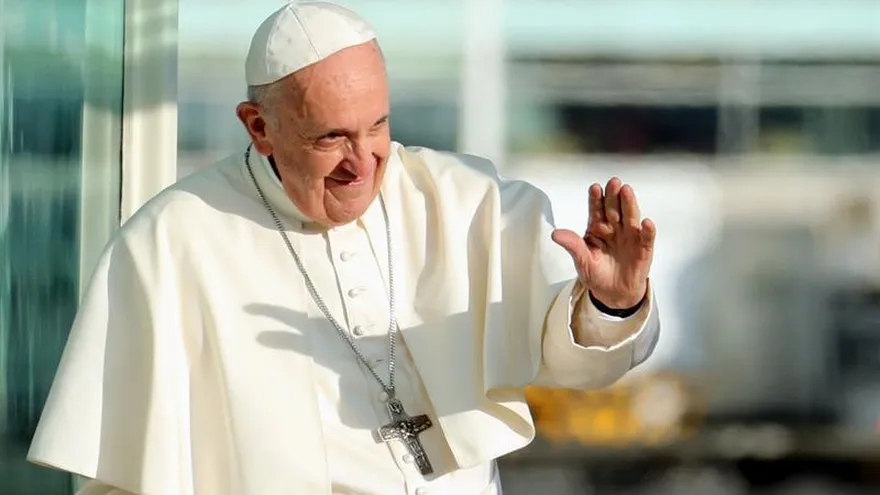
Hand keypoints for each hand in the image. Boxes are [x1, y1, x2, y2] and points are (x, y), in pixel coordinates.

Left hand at [551, 177, 655, 308]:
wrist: (613, 293)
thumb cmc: (596, 274)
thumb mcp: (582, 261)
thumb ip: (572, 246)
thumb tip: (555, 234)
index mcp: (597, 227)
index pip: (596, 210)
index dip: (595, 199)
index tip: (594, 188)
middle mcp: (614, 227)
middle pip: (614, 208)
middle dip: (613, 195)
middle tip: (613, 182)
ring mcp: (630, 235)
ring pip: (630, 216)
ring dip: (629, 204)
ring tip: (627, 191)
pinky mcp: (643, 247)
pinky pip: (646, 237)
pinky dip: (647, 230)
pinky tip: (646, 222)